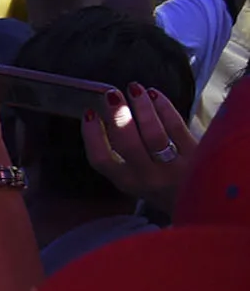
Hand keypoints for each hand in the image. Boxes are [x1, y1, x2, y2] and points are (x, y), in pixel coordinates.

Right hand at [83, 83, 196, 218]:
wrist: (202, 200)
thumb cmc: (164, 187)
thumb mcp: (137, 180)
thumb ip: (122, 158)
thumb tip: (111, 116)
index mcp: (128, 182)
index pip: (102, 160)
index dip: (92, 136)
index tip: (89, 114)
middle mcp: (148, 177)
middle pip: (128, 144)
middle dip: (118, 116)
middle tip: (112, 94)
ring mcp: (174, 167)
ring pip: (154, 134)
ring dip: (142, 108)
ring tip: (135, 89)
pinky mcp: (196, 155)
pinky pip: (177, 127)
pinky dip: (164, 108)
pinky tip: (155, 95)